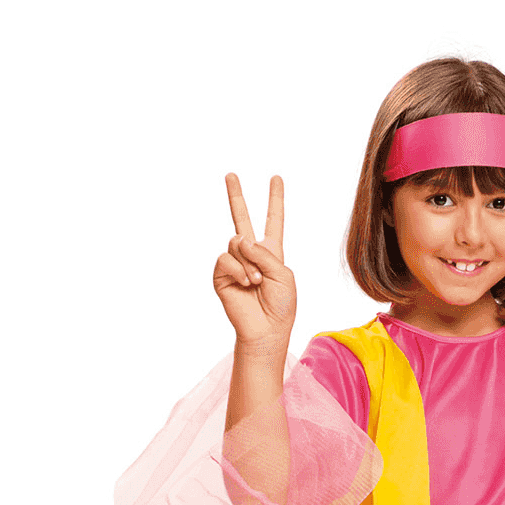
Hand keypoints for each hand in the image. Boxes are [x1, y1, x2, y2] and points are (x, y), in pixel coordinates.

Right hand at [214, 172, 295, 353]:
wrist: (266, 330)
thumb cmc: (281, 305)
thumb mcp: (283, 273)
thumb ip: (264, 252)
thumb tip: (239, 239)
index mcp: (271, 252)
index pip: (274, 221)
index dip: (275, 200)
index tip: (276, 178)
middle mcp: (251, 254)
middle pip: (241, 218)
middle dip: (236, 196)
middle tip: (231, 175)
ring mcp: (235, 263)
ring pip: (236, 242)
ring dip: (249, 262)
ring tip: (256, 283)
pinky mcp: (221, 274)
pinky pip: (226, 258)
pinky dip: (238, 270)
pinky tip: (246, 283)